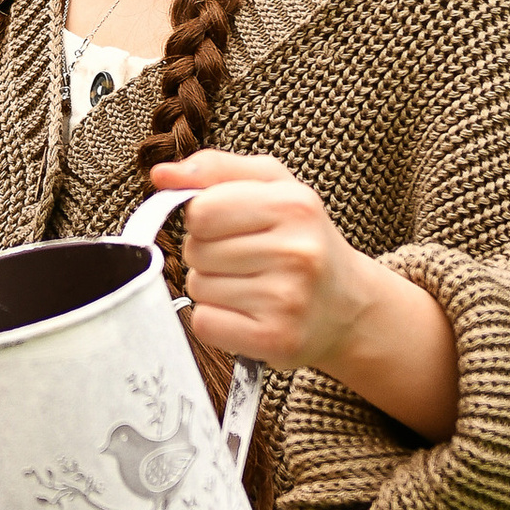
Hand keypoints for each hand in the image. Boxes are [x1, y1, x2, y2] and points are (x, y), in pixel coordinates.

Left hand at [174, 151, 458, 442]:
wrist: (348, 306)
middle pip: (196, 250)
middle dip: (209, 255)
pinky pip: (204, 323)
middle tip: (247, 261)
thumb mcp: (270, 186)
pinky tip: (247, 314)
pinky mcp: (277, 340)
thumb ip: (214, 169)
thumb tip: (162, 176)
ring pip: (198, 287)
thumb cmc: (300, 238)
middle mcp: (297, 252)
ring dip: (213, 288)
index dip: (205, 220)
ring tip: (252, 287)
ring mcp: (288, 300)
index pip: (201, 210)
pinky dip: (216, 320)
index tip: (231, 227)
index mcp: (294, 205)